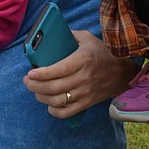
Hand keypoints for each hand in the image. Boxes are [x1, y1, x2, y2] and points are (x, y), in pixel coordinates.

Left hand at [23, 31, 139, 118]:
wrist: (121, 74)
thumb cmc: (102, 54)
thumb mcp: (88, 38)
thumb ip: (70, 35)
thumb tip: (50, 35)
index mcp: (83, 59)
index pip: (59, 69)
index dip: (42, 73)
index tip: (30, 73)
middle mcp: (84, 77)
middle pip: (54, 87)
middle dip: (35, 86)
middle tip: (28, 81)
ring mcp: (86, 92)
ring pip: (58, 101)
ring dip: (42, 98)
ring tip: (36, 91)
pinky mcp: (87, 103)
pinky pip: (67, 112)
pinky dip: (55, 111)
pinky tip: (49, 105)